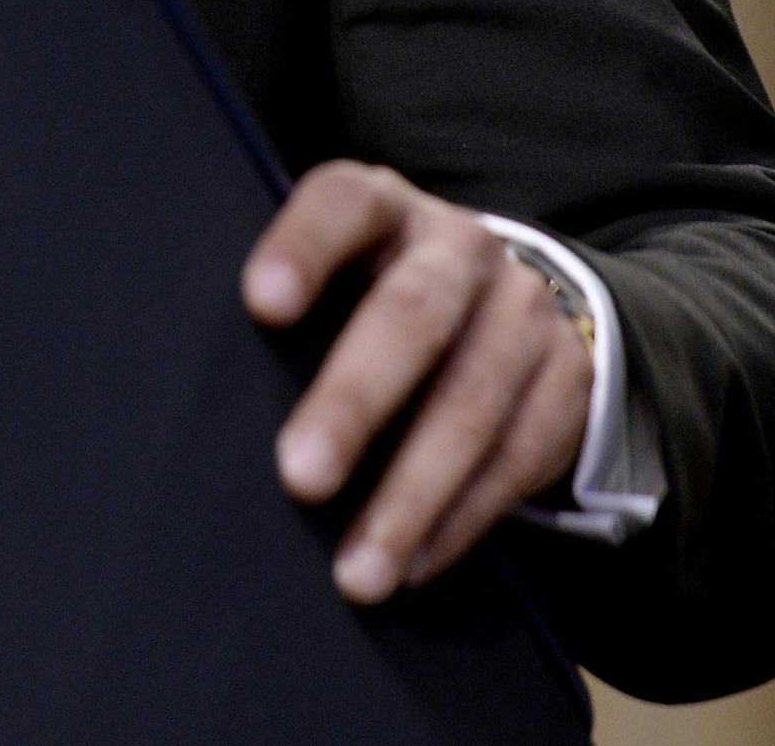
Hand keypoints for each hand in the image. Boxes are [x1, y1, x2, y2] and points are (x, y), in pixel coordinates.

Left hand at [242, 162, 591, 603]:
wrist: (511, 303)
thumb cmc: (375, 296)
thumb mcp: (340, 273)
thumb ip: (292, 310)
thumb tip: (204, 391)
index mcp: (383, 207)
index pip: (342, 204)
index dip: (304, 246)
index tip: (260, 302)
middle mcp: (460, 249)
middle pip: (412, 316)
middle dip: (354, 401)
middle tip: (300, 475)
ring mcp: (523, 313)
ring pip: (472, 405)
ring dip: (410, 496)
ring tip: (358, 569)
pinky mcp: (570, 380)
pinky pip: (517, 458)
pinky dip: (460, 520)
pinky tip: (412, 562)